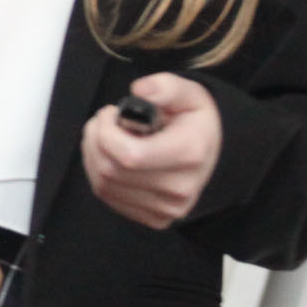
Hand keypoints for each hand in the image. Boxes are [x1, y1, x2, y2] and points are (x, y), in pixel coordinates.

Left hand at [82, 74, 220, 228]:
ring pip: (103, 185)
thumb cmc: (194, 121)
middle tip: (102, 122)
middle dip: (94, 140)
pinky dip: (99, 174)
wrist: (213, 154)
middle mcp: (179, 189)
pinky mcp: (155, 219)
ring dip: (93, 156)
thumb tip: (140, 91)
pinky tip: (110, 156)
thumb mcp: (189, 93)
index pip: (129, 155)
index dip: (106, 132)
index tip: (110, 112)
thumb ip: (165, 87)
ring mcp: (167, 209)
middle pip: (110, 171)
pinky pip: (108, 197)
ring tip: (105, 136)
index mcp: (189, 154)